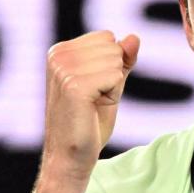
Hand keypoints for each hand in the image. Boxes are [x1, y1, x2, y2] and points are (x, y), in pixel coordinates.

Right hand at [42, 30, 139, 179]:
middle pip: (113, 47)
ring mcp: (64, 68)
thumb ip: (121, 60)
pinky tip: (93, 108)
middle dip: (113, 75)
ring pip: (116, 61)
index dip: (110, 66)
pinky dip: (113, 95)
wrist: (70, 156)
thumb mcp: (109, 84)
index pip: (108, 37)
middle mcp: (58, 55)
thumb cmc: (88, 123)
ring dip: (113, 87)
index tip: (92, 89)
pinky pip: (115, 76)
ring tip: (91, 105)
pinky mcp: (74, 84)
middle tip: (93, 100)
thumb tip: (134, 37)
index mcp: (60, 51)